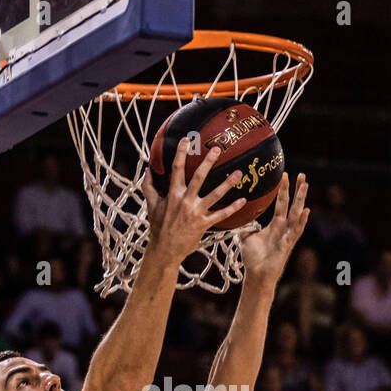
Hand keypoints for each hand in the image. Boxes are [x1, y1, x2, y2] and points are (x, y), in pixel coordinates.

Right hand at [142, 142, 245, 263]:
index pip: (176, 170)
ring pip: (214, 195)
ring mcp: (195, 213)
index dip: (181, 154)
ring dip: (227, 183)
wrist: (165, 249)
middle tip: (217, 149)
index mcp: (172, 194)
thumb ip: (148, 186)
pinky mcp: (203, 224)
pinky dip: (233, 208)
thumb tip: (147, 169)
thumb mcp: (151, 205)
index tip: (187, 140)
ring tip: (239, 172)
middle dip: (208, 162)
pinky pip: (221, 215)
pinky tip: (243, 200)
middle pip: (199, 177)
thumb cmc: (158, 226)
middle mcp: (185, 201)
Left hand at [241, 173, 309, 286]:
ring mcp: (287, 236)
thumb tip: (242, 218)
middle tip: (302, 174)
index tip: (285, 174)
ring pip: (296, 214)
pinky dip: (301, 221)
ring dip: (301, 199)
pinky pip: (296, 231)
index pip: (281, 203)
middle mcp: (284, 228)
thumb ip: (247, 226)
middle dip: (297, 189)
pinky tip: (306, 211)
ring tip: (305, 185)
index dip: (283, 189)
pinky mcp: (287, 245)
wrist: (256, 275)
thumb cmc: (253, 259)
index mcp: (275, 225)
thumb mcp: (247, 237)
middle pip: (292, 205)